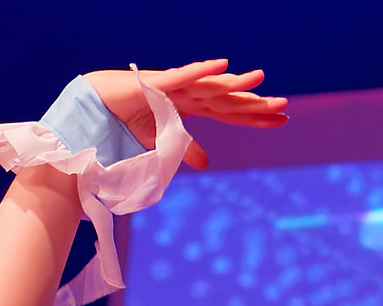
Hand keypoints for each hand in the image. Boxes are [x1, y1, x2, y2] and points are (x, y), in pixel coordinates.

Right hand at [83, 61, 287, 172]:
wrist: (99, 105)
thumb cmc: (129, 118)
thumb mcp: (163, 142)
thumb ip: (186, 149)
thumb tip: (208, 163)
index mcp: (193, 107)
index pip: (231, 114)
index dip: (255, 118)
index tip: (282, 121)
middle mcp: (190, 94)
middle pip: (228, 100)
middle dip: (255, 104)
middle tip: (284, 106)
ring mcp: (176, 87)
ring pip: (212, 86)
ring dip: (236, 84)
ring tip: (261, 80)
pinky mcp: (159, 83)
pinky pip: (185, 76)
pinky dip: (204, 71)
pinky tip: (224, 65)